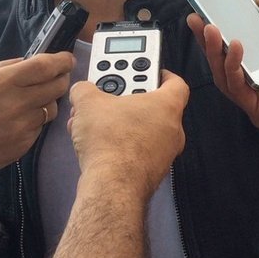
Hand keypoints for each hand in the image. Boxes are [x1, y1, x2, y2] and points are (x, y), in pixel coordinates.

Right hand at [0, 52, 73, 184]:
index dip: (62, 61)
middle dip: (61, 79)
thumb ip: (9, 69)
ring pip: (52, 108)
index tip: (67, 60)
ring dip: (47, 102)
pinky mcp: (25, 144)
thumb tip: (32, 61)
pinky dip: (35, 122)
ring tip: (30, 104)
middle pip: (58, 85)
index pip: (46, 66)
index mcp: (4, 81)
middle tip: (56, 78)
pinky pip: (40, 127)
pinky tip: (18, 123)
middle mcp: (17, 102)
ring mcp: (23, 125)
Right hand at [68, 70, 188, 199]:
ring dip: (120, 123)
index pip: (176, 83)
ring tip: (94, 121)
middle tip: (110, 95)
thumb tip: (82, 90)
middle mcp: (173, 130)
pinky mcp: (150, 173)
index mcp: (167, 106)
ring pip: (143, 130)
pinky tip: (96, 145)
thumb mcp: (88, 102)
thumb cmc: (111, 142)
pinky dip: (120, 145)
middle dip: (129, 99)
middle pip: (154, 106)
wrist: (111, 187)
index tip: (147, 70)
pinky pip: (137, 151)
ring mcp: (164, 154)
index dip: (161, 74)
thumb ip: (85, 89)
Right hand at [187, 0, 258, 139]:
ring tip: (211, 28)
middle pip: (223, 64)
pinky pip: (237, 89)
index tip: (206, 15)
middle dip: (207, 42)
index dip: (220, 34)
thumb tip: (258, 2)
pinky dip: (232, 67)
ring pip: (224, 76)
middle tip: (196, 20)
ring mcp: (256, 100)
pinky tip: (235, 46)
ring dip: (214, 51)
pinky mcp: (258, 111)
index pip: (236, 51)